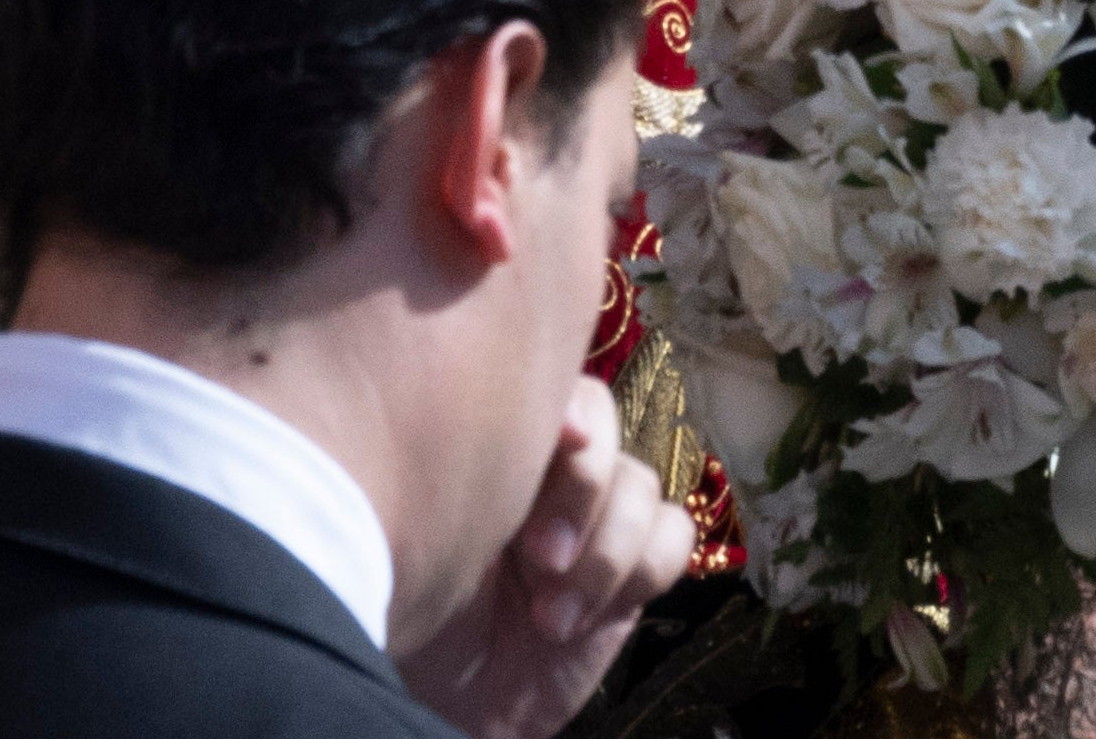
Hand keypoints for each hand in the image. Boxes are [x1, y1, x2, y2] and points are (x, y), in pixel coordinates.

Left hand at [399, 370, 686, 729]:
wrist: (451, 700)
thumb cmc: (421, 604)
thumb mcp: (439, 526)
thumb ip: (485, 465)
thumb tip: (553, 421)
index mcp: (511, 449)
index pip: (565, 395)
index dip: (574, 415)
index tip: (562, 444)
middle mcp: (559, 474)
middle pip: (608, 436)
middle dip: (579, 500)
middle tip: (538, 560)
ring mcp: (601, 521)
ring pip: (643, 488)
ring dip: (601, 559)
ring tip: (548, 618)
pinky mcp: (634, 573)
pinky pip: (674, 537)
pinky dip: (639, 574)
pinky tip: (584, 620)